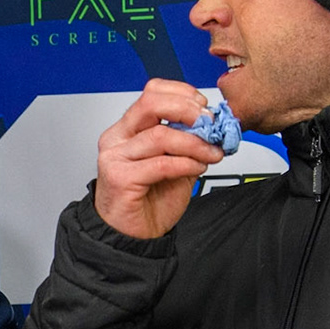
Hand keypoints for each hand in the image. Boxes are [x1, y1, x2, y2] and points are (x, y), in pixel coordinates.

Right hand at [93, 79, 228, 239]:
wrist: (134, 236)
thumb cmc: (149, 201)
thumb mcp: (176, 163)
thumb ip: (188, 142)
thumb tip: (214, 126)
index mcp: (128, 128)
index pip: (152, 92)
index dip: (182, 93)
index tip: (204, 106)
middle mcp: (117, 138)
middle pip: (151, 103)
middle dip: (188, 110)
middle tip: (210, 124)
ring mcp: (115, 157)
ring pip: (161, 134)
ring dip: (195, 143)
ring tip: (210, 154)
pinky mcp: (120, 177)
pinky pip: (161, 163)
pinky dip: (186, 164)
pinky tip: (197, 168)